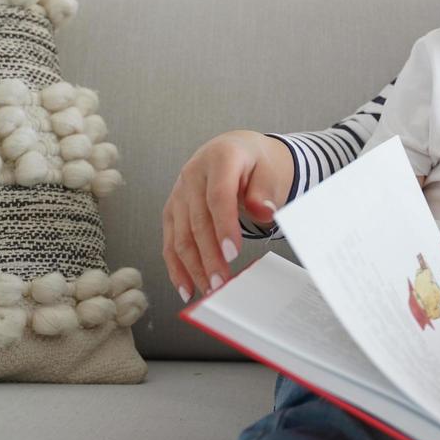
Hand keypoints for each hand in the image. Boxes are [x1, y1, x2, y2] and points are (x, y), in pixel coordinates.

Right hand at [162, 130, 291, 301]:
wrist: (236, 150)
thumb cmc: (255, 162)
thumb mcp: (269, 170)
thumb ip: (265, 192)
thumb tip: (264, 212)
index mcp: (220, 158)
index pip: (218, 196)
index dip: (224, 226)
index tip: (232, 253)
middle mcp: (193, 174)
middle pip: (198, 221)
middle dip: (209, 256)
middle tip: (221, 282)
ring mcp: (179, 192)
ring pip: (181, 235)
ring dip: (193, 267)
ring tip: (208, 289)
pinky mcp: (172, 209)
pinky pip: (170, 241)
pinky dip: (176, 266)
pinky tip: (186, 286)